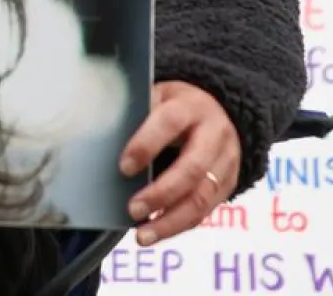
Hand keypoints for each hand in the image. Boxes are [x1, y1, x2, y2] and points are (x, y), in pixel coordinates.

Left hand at [119, 81, 239, 245]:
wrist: (220, 111)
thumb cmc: (177, 106)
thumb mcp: (158, 97)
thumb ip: (138, 114)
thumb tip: (103, 137)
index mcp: (190, 107)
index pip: (169, 123)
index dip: (146, 145)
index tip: (124, 167)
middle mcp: (214, 134)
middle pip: (192, 168)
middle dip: (161, 193)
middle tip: (132, 209)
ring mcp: (225, 162)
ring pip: (202, 197)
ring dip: (170, 221)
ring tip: (143, 235)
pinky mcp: (228, 184)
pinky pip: (205, 211)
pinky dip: (179, 225)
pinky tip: (156, 232)